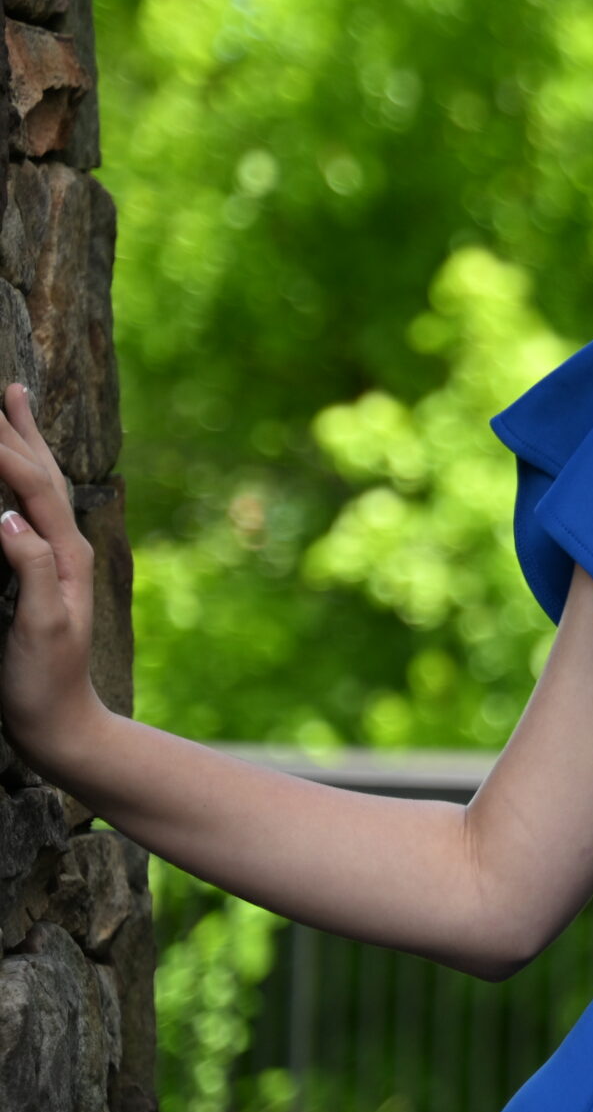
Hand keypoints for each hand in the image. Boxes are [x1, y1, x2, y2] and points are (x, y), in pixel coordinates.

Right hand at [0, 381, 101, 763]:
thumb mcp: (39, 628)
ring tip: (13, 404)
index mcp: (66, 555)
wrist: (61, 723)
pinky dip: (17, 479)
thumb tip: (7, 518)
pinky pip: (28, 510)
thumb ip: (31, 571)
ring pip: (38, 486)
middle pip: (41, 475)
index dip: (7, 450)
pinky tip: (12, 473)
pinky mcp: (40, 573)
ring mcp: (55, 559)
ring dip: (25, 444)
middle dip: (19, 430)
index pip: (34, 488)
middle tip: (4, 387)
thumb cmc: (45, 682)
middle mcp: (65, 548)